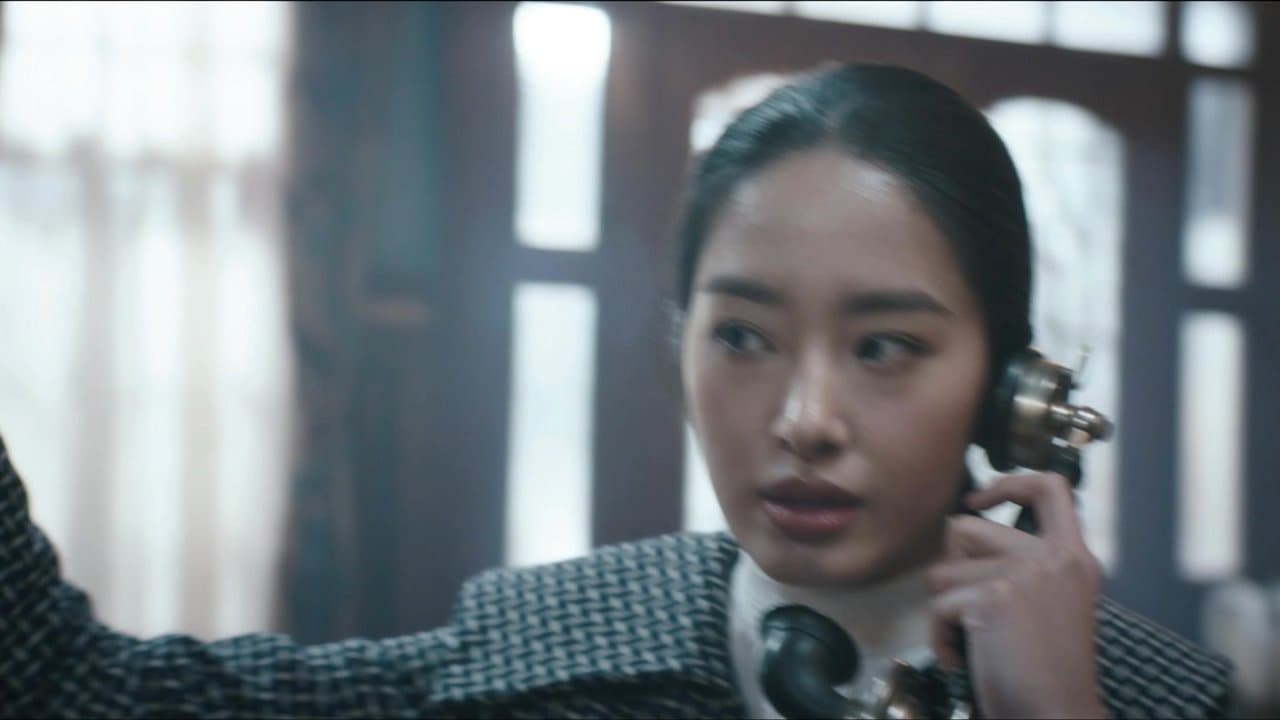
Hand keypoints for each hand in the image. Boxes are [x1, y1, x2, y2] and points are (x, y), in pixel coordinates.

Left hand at [926, 473, 1106, 718]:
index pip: (1051, 489)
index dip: (1010, 483)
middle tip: (969, 613)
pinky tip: (962, 660)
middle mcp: (1054, 559)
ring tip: (972, 642)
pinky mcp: (993, 597)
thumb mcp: (1050, 605)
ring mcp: (1024, 574)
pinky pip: (938, 606)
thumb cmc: (1045, 673)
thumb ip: (1024, 566)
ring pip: (942, 571)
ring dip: (944, 610)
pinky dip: (940, 637)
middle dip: (952, 570)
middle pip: (966, 527)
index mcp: (1074, 559)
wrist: (1056, 715)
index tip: (979, 499)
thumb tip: (959, 527)